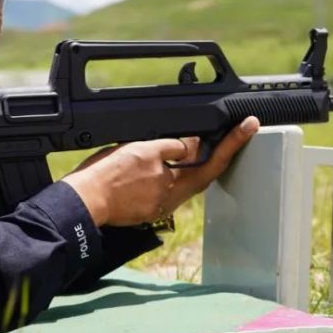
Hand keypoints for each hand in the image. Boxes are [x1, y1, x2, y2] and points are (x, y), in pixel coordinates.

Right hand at [61, 116, 258, 226]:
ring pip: (182, 179)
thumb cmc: (107, 177)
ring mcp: (158, 204)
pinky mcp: (144, 207)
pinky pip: (164, 186)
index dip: (233, 142)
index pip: (213, 162)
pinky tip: (157, 164)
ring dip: (188, 162)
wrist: (83, 202)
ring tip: (183, 144)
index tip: (249, 126)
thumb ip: (169, 148)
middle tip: (229, 131)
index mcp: (175, 185)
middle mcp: (172, 199)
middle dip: (215, 151)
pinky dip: (168, 172)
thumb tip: (188, 146)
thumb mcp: (141, 151)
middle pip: (202, 173)